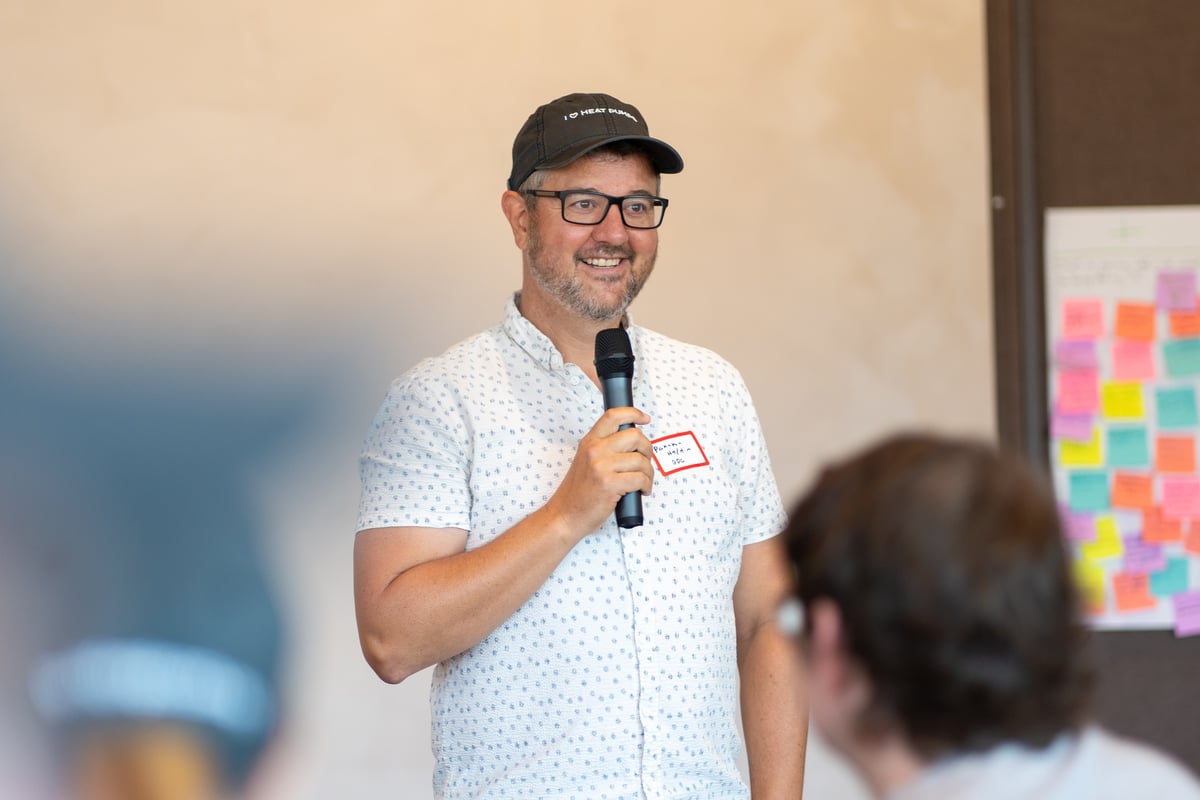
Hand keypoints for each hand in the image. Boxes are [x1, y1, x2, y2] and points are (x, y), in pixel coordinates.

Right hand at [544, 406, 652, 537]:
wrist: (565, 515)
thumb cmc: (578, 492)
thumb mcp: (586, 461)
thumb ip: (604, 448)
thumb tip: (632, 442)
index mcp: (590, 441)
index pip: (613, 416)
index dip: (633, 413)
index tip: (644, 418)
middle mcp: (595, 450)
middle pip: (635, 436)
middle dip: (647, 449)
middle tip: (644, 462)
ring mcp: (602, 466)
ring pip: (641, 460)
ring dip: (648, 473)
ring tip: (642, 482)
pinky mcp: (610, 484)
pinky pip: (641, 479)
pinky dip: (646, 486)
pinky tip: (641, 491)